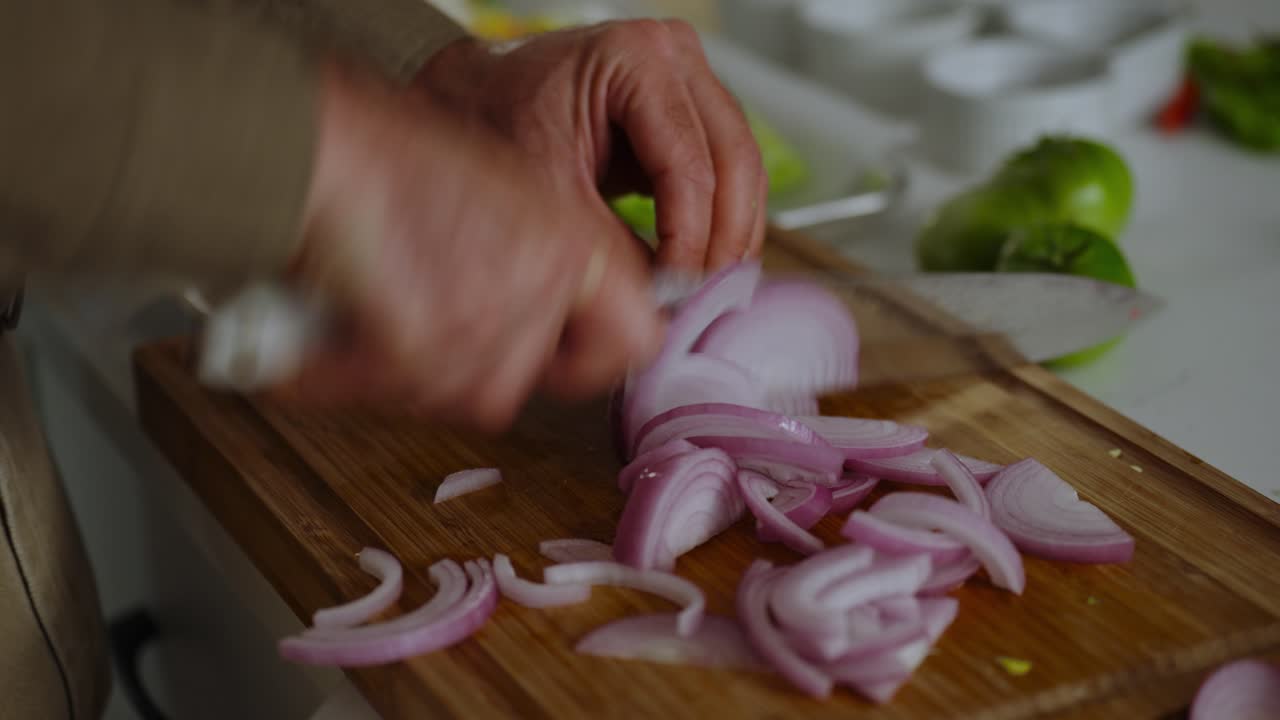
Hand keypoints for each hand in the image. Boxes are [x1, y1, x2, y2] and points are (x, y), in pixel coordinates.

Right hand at [281, 60, 663, 430]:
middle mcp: (542, 288)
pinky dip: (361, 375)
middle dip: (485, 367)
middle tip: (439, 317)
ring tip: (385, 306)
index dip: (598, 354)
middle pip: (534, 384)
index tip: (570, 351)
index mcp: (577, 244)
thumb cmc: (396, 161)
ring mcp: (482, 325)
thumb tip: (567, 324)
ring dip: (421, 372)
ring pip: (466, 398)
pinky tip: (342, 327)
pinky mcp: (419, 352)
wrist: (322, 149)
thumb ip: (549, 263)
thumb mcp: (510, 198)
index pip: (638, 339)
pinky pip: (397, 397)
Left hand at [416, 19, 768, 271]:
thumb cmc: (492, 121)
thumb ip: (608, 248)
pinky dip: (721, 222)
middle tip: (704, 300)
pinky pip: (727, 171)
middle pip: (735, 161)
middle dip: (723, 242)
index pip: (689, 165)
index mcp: (635, 58)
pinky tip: (705, 266)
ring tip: (708, 293)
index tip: (676, 292)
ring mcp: (687, 79)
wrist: (473, 97)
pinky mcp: (689, 110)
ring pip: (742, 168)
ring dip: (732, 236)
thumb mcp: (545, 192)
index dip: (690, 240)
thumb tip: (659, 308)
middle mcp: (673, 55)